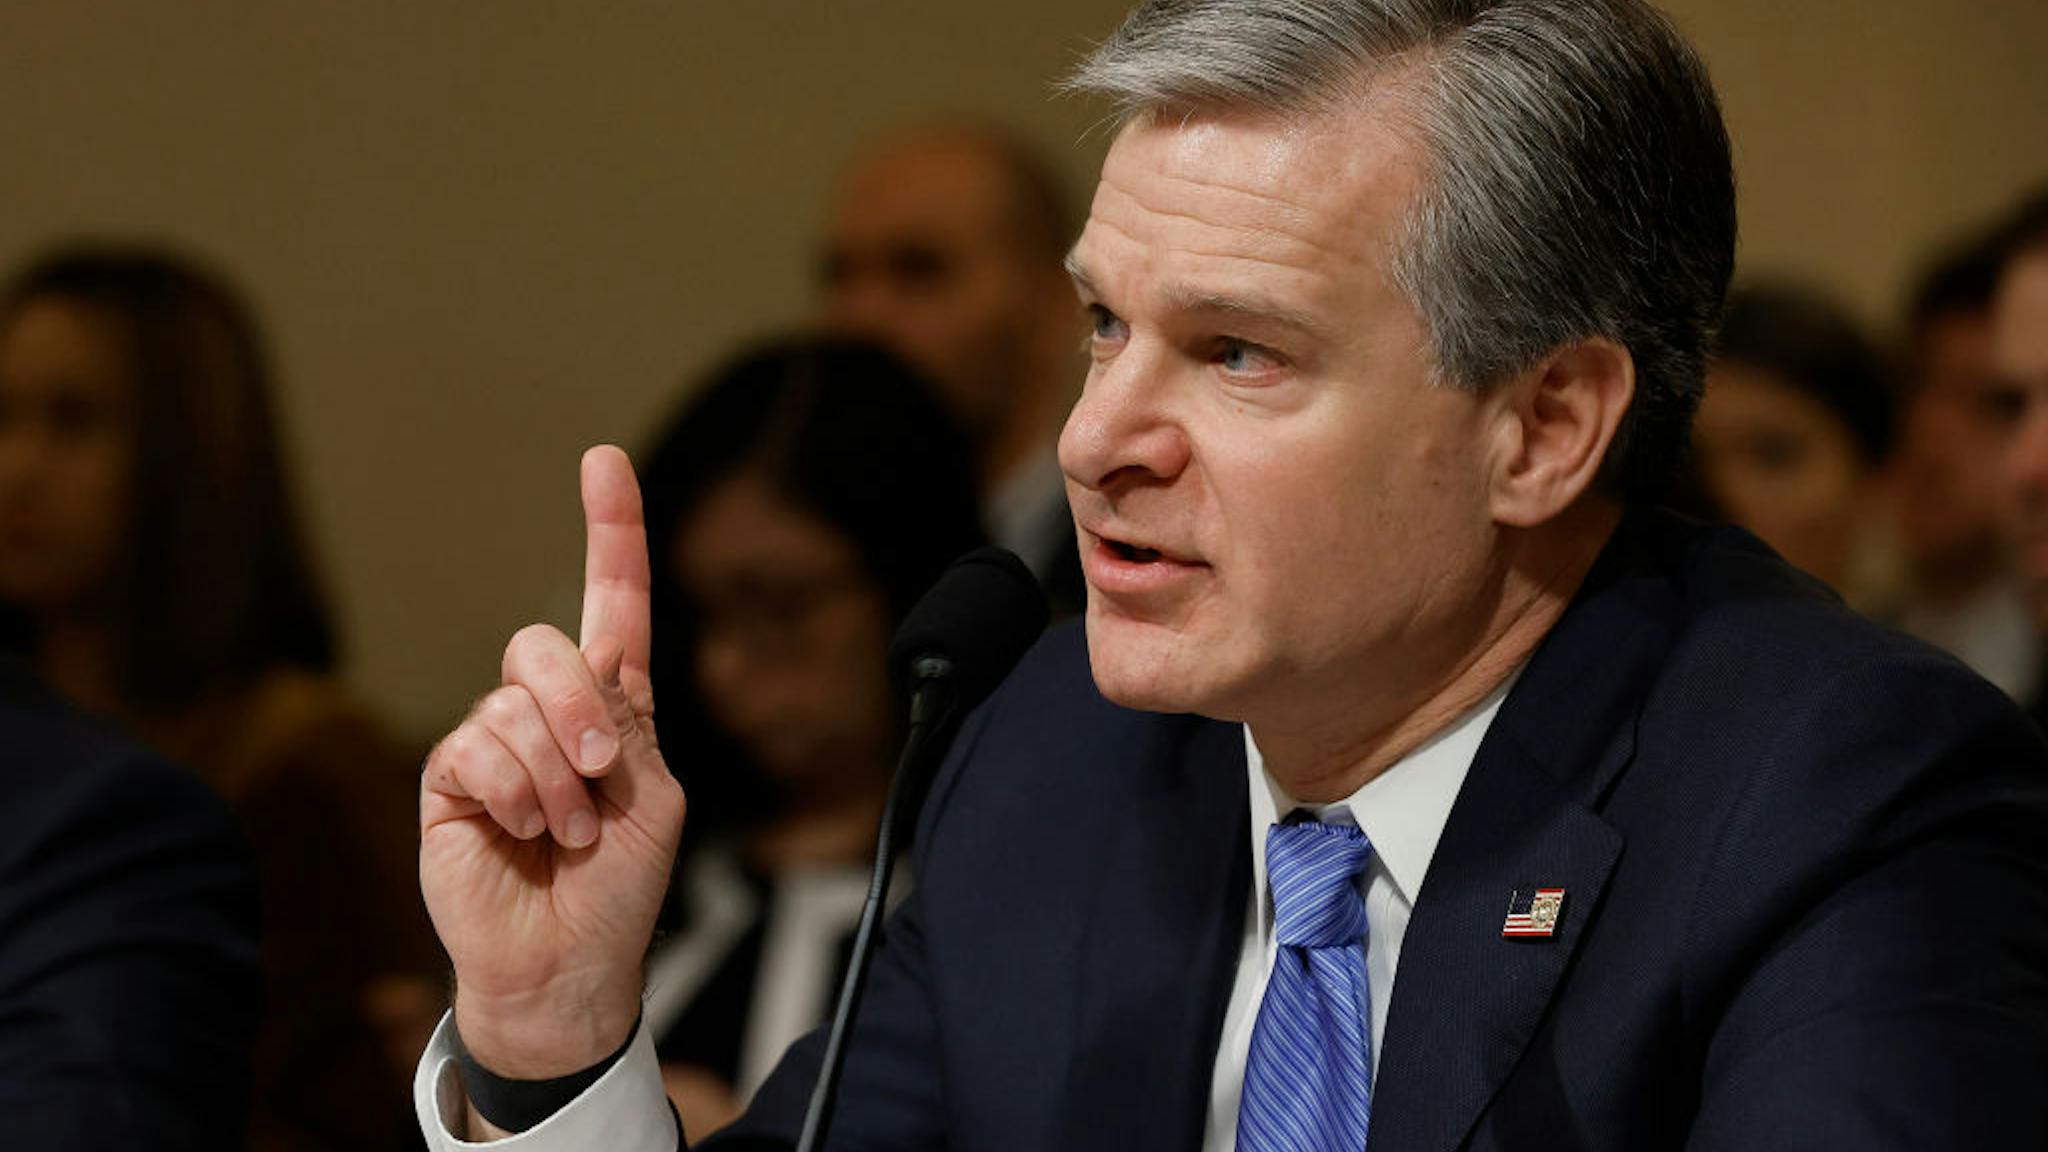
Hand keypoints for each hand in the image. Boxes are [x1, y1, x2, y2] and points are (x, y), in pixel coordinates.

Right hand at [420, 446, 686, 1079]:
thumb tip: (581, 668)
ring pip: (513, 704)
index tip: (603, 460)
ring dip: (557, 778)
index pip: (610, 601)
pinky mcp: (448, 777)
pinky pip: (475, 746)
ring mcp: (492, 739)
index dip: (610, 531)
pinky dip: (517, 794)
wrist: (569, 962)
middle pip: (544, 645)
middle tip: (602, 774)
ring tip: (568, 834)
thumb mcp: (654, 796)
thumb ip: (628, 724)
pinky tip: (526, 835)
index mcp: (612, 705)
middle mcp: (546, 709)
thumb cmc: (620, 887)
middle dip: (579, 708)